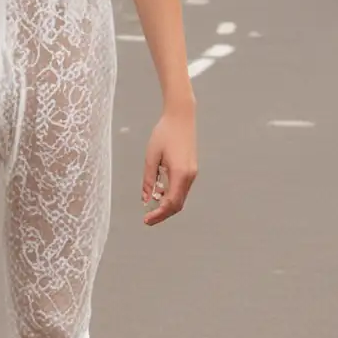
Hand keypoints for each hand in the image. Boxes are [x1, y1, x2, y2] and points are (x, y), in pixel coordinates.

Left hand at [141, 106, 196, 225]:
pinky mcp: (191, 169)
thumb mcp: (151, 157)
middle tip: (147, 219)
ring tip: (150, 204)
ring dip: (166, 204)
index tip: (146, 220)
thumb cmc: (164, 134)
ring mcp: (192, 173)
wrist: (181, 117)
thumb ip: (148, 180)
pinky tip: (158, 190)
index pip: (171, 203)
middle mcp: (189, 176)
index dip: (159, 214)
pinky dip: (170, 194)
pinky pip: (181, 188)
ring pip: (180, 197)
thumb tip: (145, 199)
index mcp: (180, 174)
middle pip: (178, 204)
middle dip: (163, 214)